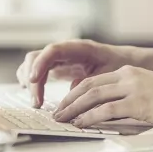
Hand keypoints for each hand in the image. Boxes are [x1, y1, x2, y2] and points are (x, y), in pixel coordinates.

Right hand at [16, 40, 131, 107]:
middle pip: (36, 57)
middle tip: (38, 103)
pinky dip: (33, 82)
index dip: (40, 63)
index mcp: (79, 48)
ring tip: (37, 102)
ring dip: (30, 82)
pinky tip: (35, 96)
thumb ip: (91, 81)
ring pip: (33, 63)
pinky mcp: (58, 67)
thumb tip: (73, 93)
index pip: (52, 50)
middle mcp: (65, 50)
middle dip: (32, 79)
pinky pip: (38, 71)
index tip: (33, 80)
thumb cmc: (117, 65)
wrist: (122, 60)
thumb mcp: (108, 73)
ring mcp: (60, 58)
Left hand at [52, 65, 152, 127]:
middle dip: (69, 101)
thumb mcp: (146, 89)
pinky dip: (90, 117)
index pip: (94, 80)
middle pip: (89, 86)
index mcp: (128, 70)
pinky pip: (106, 109)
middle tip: (56, 113)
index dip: (75, 93)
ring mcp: (132, 88)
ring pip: (93, 96)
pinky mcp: (137, 102)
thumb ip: (126, 94)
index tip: (64, 104)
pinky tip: (81, 124)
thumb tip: (104, 110)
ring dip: (74, 109)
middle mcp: (127, 75)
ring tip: (62, 120)